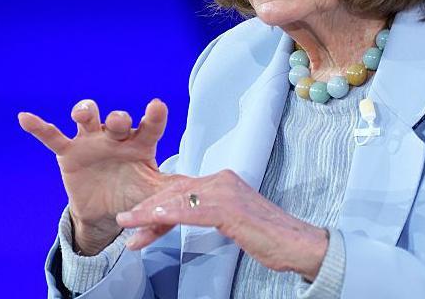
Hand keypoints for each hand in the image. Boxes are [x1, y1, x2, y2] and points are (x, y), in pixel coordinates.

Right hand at [18, 98, 168, 254]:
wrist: (106, 213)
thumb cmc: (134, 195)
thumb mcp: (153, 195)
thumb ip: (172, 192)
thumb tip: (202, 197)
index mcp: (141, 144)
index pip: (150, 125)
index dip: (154, 115)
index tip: (156, 106)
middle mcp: (116, 137)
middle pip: (117, 119)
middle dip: (118, 119)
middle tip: (120, 124)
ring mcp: (91, 141)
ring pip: (87, 118)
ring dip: (85, 111)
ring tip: (83, 114)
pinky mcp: (69, 152)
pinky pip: (52, 136)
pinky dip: (39, 127)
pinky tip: (25, 118)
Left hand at [115, 169, 328, 281]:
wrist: (299, 245)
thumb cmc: (270, 237)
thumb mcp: (234, 221)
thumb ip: (212, 213)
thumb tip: (190, 217)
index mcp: (222, 181)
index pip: (180, 189)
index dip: (156, 203)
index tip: (136, 219)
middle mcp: (221, 180)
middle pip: (173, 191)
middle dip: (146, 208)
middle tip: (124, 221)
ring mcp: (225, 192)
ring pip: (176, 199)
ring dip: (147, 212)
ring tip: (126, 222)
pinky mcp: (228, 208)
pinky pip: (189, 210)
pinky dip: (166, 215)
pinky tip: (149, 220)